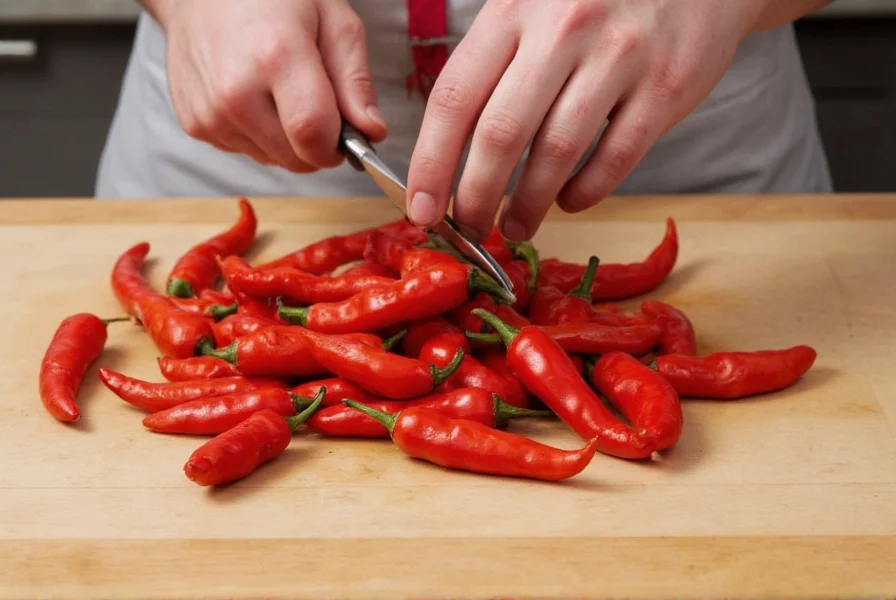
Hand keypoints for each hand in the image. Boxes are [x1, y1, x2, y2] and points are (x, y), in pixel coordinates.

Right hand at [155, 0, 385, 171]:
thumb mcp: (332, 19)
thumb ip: (355, 80)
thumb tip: (372, 132)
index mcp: (275, 57)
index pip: (314, 135)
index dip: (339, 144)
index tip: (345, 130)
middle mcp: (235, 92)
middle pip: (297, 159)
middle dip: (317, 143)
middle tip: (314, 102)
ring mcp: (210, 112)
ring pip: (274, 161)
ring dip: (288, 140)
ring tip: (278, 92)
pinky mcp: (195, 125)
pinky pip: (247, 152)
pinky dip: (260, 135)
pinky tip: (253, 96)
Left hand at [406, 0, 762, 239]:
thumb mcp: (529, 7)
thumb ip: (489, 64)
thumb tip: (444, 150)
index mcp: (513, 10)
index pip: (454, 98)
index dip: (430, 163)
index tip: (422, 209)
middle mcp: (562, 29)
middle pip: (500, 135)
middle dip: (476, 197)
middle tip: (468, 228)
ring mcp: (619, 56)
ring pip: (557, 153)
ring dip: (528, 205)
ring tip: (514, 228)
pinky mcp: (666, 86)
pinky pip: (617, 157)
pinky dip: (586, 192)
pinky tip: (569, 201)